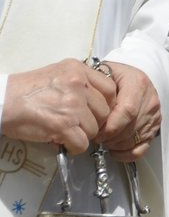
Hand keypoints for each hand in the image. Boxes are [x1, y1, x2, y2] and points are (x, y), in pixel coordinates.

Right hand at [1, 59, 115, 153]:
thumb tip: (95, 101)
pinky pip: (82, 143)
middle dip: (94, 121)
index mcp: (78, 70)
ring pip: (94, 128)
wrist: (1, 101)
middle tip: (79, 126)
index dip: (105, 104)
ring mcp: (72, 105)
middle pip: (104, 111)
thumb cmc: (24, 90)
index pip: (110, 89)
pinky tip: (65, 143)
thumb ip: (79, 81)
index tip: (96, 112)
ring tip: (68, 133)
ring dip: (83, 135)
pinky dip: (75, 147)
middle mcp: (78, 85)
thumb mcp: (57, 73)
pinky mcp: (62, 125)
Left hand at [96, 64, 160, 162]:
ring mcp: (154, 115)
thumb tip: (87, 113)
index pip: (127, 112)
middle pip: (130, 128)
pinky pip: (142, 149)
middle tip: (95, 136)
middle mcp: (150, 100)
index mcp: (138, 84)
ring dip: (115, 144)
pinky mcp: (154, 128)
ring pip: (134, 140)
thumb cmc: (113, 77)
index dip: (109, 127)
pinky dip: (126, 154)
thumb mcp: (103, 74)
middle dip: (109, 137)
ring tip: (104, 139)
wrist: (130, 78)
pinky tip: (114, 149)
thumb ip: (96, 90)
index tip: (95, 131)